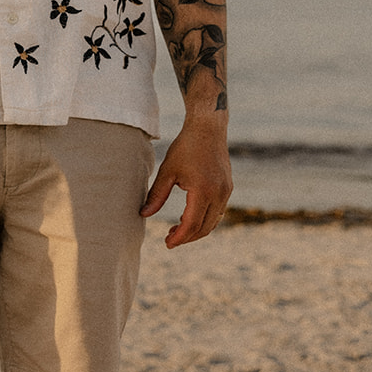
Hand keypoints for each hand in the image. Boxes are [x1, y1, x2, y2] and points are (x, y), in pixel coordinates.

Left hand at [140, 117, 231, 247]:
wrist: (208, 129)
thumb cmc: (185, 147)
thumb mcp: (167, 171)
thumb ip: (156, 195)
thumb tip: (143, 214)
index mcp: (203, 191)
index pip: (191, 224)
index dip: (179, 237)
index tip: (167, 243)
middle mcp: (219, 194)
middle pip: (204, 227)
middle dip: (187, 237)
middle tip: (169, 240)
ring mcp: (226, 191)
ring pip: (213, 222)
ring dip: (196, 230)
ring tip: (176, 230)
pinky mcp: (228, 187)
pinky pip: (218, 212)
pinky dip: (204, 219)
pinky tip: (188, 217)